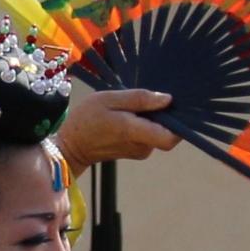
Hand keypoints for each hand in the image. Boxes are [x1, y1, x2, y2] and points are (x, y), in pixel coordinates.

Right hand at [57, 87, 177, 167]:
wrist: (70, 146)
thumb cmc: (86, 120)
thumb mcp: (108, 99)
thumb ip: (139, 99)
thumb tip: (167, 99)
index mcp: (135, 132)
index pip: (171, 137)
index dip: (179, 122)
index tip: (174, 105)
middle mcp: (142, 146)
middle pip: (167, 131)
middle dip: (162, 114)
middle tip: (146, 100)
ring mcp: (140, 151)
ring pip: (158, 131)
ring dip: (151, 118)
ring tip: (132, 106)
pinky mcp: (136, 151)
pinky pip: (149, 135)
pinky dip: (144, 124)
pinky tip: (129, 115)